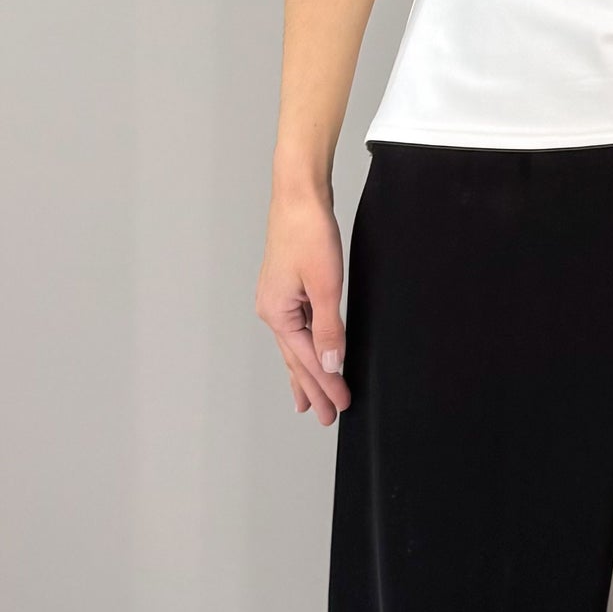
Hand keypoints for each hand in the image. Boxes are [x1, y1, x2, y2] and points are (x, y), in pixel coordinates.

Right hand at [255, 193, 349, 424]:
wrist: (299, 195)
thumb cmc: (308, 232)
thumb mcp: (325, 286)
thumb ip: (330, 329)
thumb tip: (330, 364)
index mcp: (277, 312)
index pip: (305, 360)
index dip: (326, 385)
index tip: (340, 406)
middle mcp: (272, 309)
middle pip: (295, 359)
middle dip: (311, 388)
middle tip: (325, 416)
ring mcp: (277, 299)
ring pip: (294, 346)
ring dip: (305, 373)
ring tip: (309, 399)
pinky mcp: (287, 287)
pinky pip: (297, 328)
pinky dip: (305, 347)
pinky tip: (310, 355)